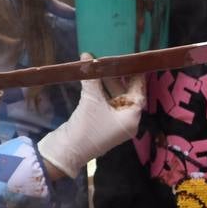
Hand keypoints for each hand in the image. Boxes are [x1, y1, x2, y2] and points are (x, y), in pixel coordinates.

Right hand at [37, 64, 142, 178]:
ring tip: (98, 66)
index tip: (131, 60)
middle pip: (127, 94)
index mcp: (132, 118)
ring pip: (115, 99)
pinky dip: (101, 93)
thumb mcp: (91, 99)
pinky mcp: (102, 126)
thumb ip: (92, 78)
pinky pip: (106, 105)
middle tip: (111, 60)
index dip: (135, 75)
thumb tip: (86, 56)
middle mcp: (127, 122)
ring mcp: (114, 125)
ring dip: (106, 84)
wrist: (67, 151)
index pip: (139, 92)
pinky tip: (92, 80)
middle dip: (117, 77)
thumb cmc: (86, 127)